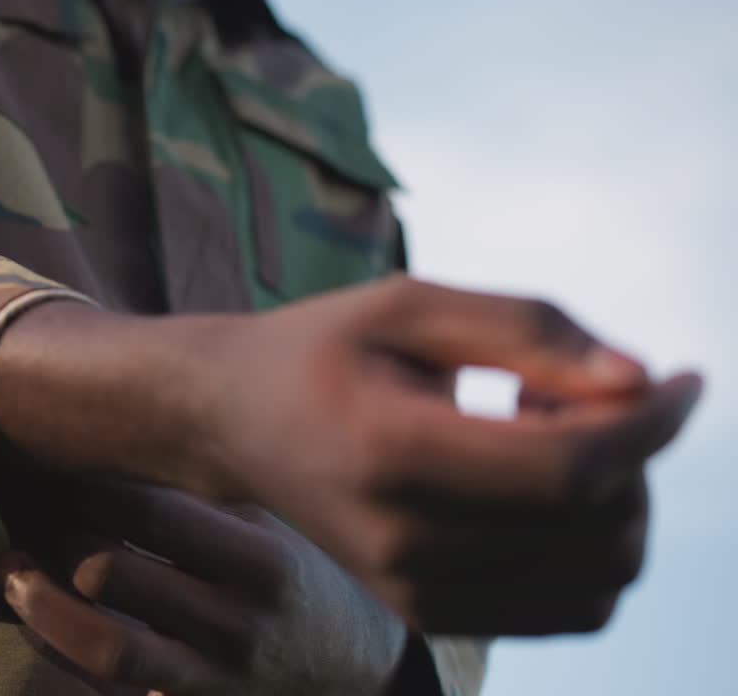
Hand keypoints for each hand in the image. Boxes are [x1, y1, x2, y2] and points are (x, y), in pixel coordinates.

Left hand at [0, 480, 408, 695]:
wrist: (358, 673)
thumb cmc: (304, 575)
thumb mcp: (275, 522)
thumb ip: (205, 493)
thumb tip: (110, 432)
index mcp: (262, 559)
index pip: (150, 512)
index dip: (85, 484)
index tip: (54, 458)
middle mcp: (238, 624)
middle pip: (109, 574)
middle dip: (52, 536)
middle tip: (24, 505)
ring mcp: (215, 680)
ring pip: (101, 647)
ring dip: (38, 605)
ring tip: (10, 570)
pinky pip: (107, 692)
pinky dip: (60, 651)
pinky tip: (37, 615)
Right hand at [200, 276, 702, 633]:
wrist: (232, 422)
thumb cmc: (321, 349)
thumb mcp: (411, 304)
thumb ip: (528, 328)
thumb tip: (643, 381)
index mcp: (389, 453)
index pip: (570, 468)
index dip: (652, 423)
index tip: (687, 377)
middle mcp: (401, 545)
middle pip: (596, 528)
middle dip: (631, 452)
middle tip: (570, 390)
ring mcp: (412, 593)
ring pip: (597, 581)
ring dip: (614, 504)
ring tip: (546, 438)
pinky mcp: (424, 614)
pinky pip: (567, 608)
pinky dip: (589, 548)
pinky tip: (537, 490)